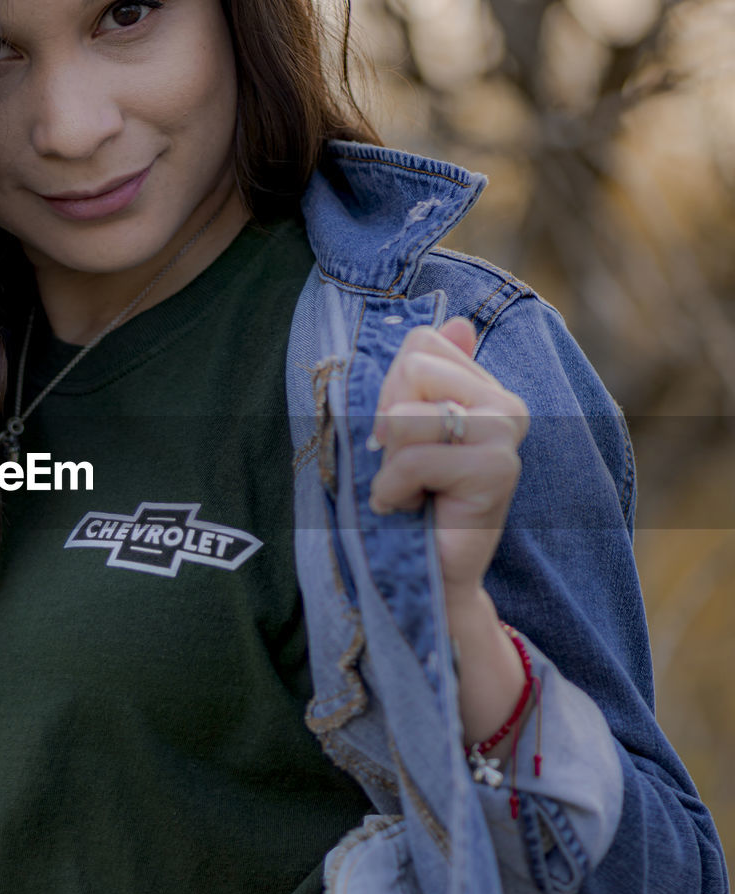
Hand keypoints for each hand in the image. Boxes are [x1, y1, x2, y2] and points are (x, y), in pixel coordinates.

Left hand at [366, 317, 529, 607]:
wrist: (424, 571)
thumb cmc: (405, 498)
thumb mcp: (397, 429)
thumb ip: (418, 375)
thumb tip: (458, 322)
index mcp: (482, 386)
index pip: (419, 345)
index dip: (388, 392)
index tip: (400, 439)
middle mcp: (504, 402)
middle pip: (411, 370)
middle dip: (387, 425)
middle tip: (406, 468)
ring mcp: (507, 432)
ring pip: (406, 417)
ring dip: (389, 464)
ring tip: (412, 490)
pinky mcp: (498, 469)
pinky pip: (412, 459)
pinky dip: (393, 491)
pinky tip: (415, 509)